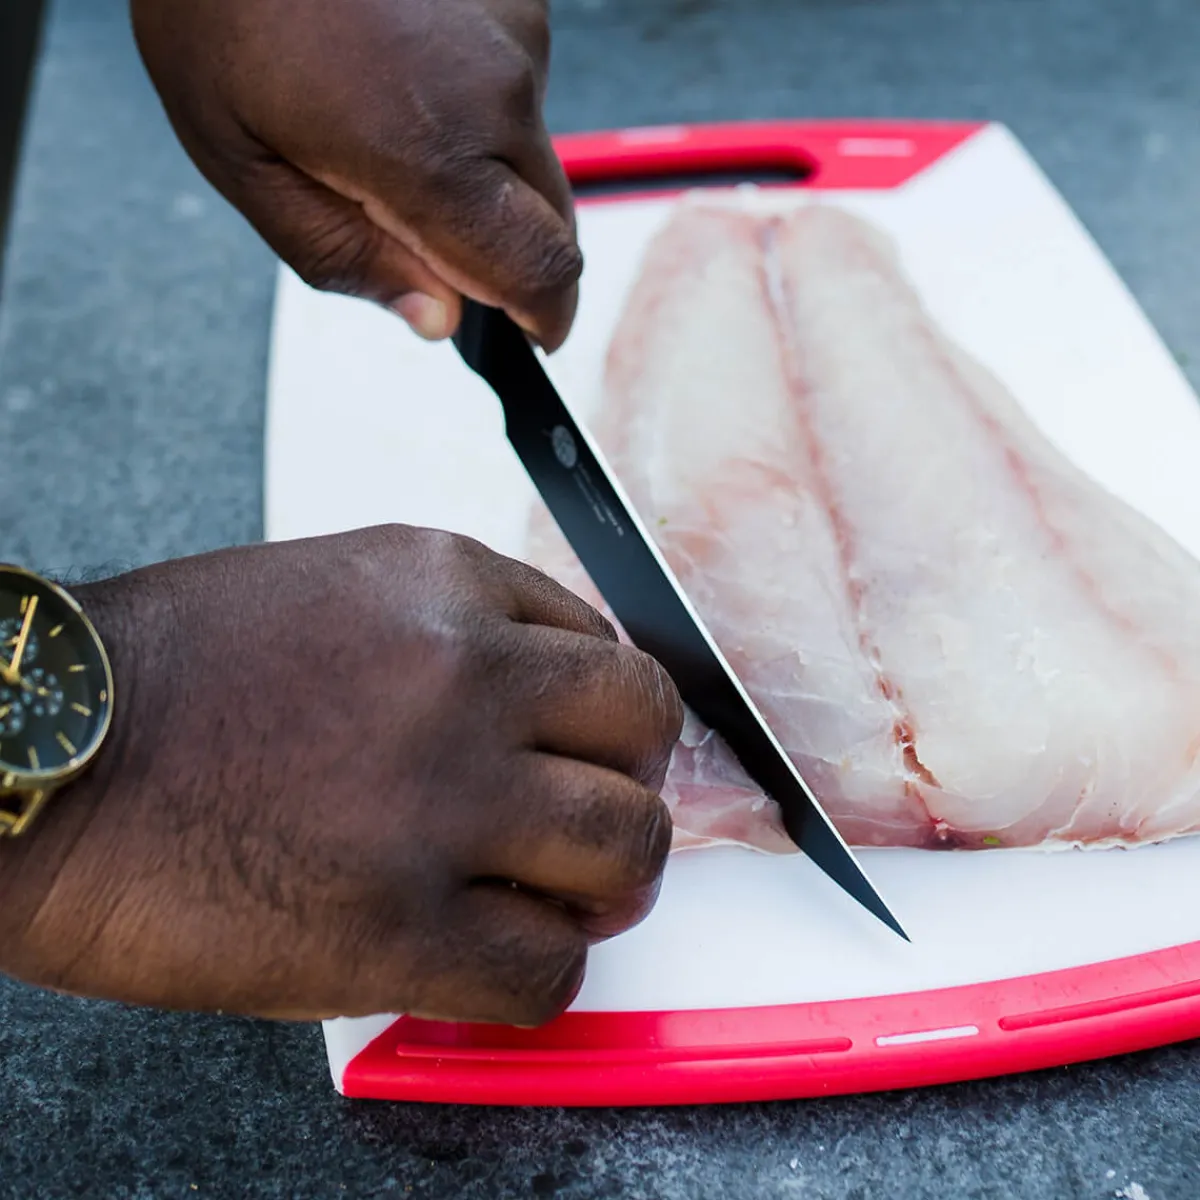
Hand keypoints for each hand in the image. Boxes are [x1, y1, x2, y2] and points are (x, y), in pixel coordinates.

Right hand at [0, 528, 681, 1023]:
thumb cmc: (167, 680)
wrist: (40, 754)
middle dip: (631, 786)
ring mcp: (441, 798)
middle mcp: (464, 674)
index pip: (605, 647)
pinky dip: (536, 975)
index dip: (606, 720)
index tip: (587, 758)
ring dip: (605, 885)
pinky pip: (547, 970)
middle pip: (644, 730)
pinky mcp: (399, 926)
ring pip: (628, 846)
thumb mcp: (331, 592)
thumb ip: (451, 633)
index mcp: (446, 582)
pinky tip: (485, 959)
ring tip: (554, 899)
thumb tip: (542, 708)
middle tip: (591, 829)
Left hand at [130, 0, 580, 350]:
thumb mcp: (245, 163)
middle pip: (552, 223)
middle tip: (424, 232)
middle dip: (505, 251)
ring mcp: (518, 36)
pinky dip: (479, 112)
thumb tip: (436, 319)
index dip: (541, 320)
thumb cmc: (222, 7)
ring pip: (533, 158)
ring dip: (485, 175)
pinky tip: (411, 77)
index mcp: (428, 152)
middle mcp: (496, 93)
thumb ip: (345, 258)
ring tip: (393, 124)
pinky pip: (520, 94)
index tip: (528, 336)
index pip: (540, 273)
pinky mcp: (520, 2)